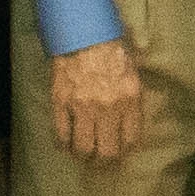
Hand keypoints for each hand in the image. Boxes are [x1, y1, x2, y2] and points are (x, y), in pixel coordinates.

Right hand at [47, 37, 146, 164]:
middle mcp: (107, 108)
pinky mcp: (61, 103)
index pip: (130, 139)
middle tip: (102, 162)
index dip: (125, 150)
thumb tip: (131, 122)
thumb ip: (132, 98)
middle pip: (106, 151)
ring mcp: (82, 108)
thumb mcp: (133, 72)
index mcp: (129, 100)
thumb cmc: (112, 49)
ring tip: (84, 156)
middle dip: (105, 161)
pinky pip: (62, 134)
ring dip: (84, 156)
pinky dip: (64, 144)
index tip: (122, 151)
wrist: (84, 34)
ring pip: (83, 147)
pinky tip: (67, 145)